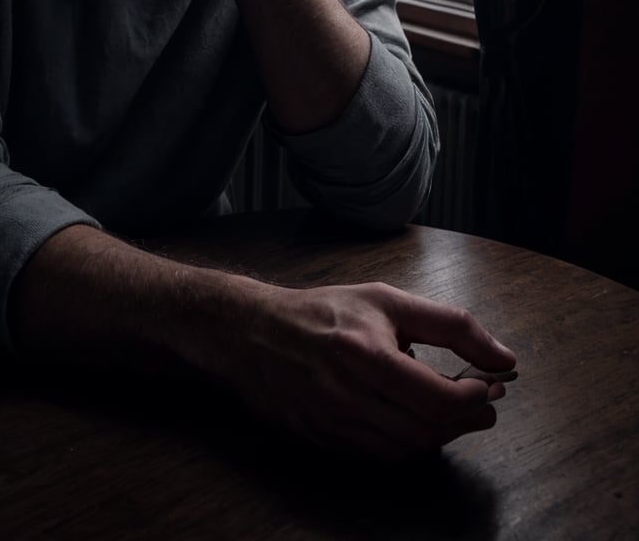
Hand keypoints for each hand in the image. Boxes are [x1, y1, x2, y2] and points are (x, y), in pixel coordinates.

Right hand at [225, 280, 516, 455]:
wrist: (252, 334)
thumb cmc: (324, 311)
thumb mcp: (386, 299)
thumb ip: (450, 324)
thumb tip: (505, 359)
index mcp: (366, 353)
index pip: (439, 398)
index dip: (475, 397)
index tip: (491, 384)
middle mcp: (348, 395)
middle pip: (427, 430)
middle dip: (466, 419)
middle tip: (483, 401)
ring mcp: (334, 425)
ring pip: (407, 450)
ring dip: (440, 434)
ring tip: (453, 409)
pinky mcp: (323, 443)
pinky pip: (380, 458)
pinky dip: (408, 445)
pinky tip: (416, 421)